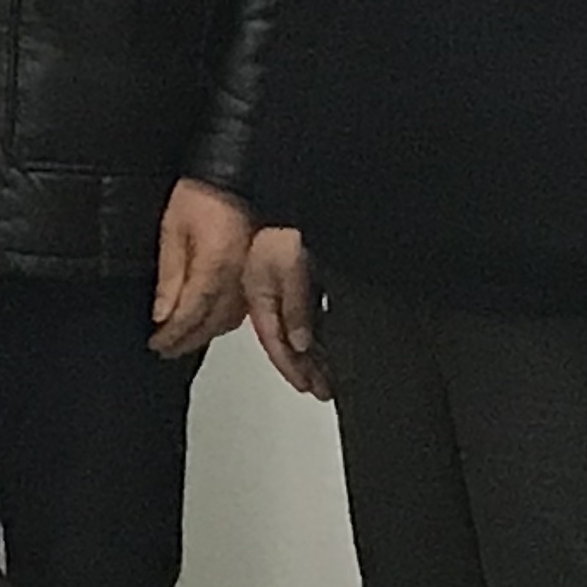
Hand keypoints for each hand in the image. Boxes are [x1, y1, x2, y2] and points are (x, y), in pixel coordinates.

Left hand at [147, 178, 253, 355]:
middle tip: (164, 349)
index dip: (171, 334)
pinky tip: (210, 324)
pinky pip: (241, 309)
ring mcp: (251, 276)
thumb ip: (170, 273)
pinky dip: (223, 323)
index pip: (190, 314)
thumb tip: (162, 312)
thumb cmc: (204, 192)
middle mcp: (238, 277)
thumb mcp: (173, 227)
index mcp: (215, 265)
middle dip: (185, 341)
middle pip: (211, 324)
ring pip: (229, 322)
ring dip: (205, 336)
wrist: (238, 175)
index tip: (156, 343)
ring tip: (182, 341)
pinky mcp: (258, 273)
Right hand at [243, 225, 329, 398]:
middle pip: (285, 341)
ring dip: (312, 355)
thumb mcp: (289, 265)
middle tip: (323, 390)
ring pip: (295, 331)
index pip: (274, 340)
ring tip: (328, 376)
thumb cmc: (279, 222)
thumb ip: (295, 305)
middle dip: (304, 369)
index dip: (291, 366)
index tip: (306, 386)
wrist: (281, 196)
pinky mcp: (294, 277)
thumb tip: (301, 341)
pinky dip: (316, 335)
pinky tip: (326, 344)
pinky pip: (303, 316)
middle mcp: (266, 292)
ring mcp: (279, 286)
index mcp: (257, 292)